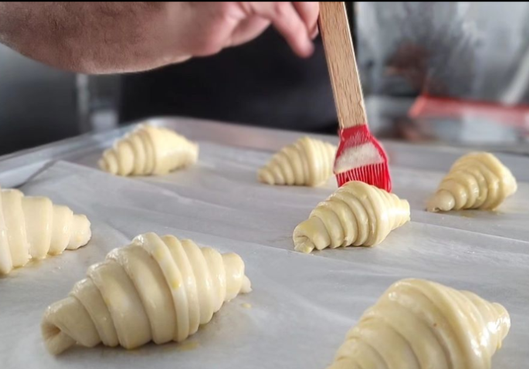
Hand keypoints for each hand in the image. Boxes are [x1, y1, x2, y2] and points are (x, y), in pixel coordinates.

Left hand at [0, 2, 319, 73]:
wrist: (57, 16)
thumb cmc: (100, 30)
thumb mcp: (173, 39)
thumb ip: (223, 25)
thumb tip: (263, 16)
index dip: (296, 14)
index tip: (306, 40)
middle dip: (293, 4)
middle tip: (307, 30)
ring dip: (272, 5)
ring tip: (290, 26)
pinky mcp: (195, 3)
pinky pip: (230, 1)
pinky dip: (249, 6)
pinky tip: (254, 18)